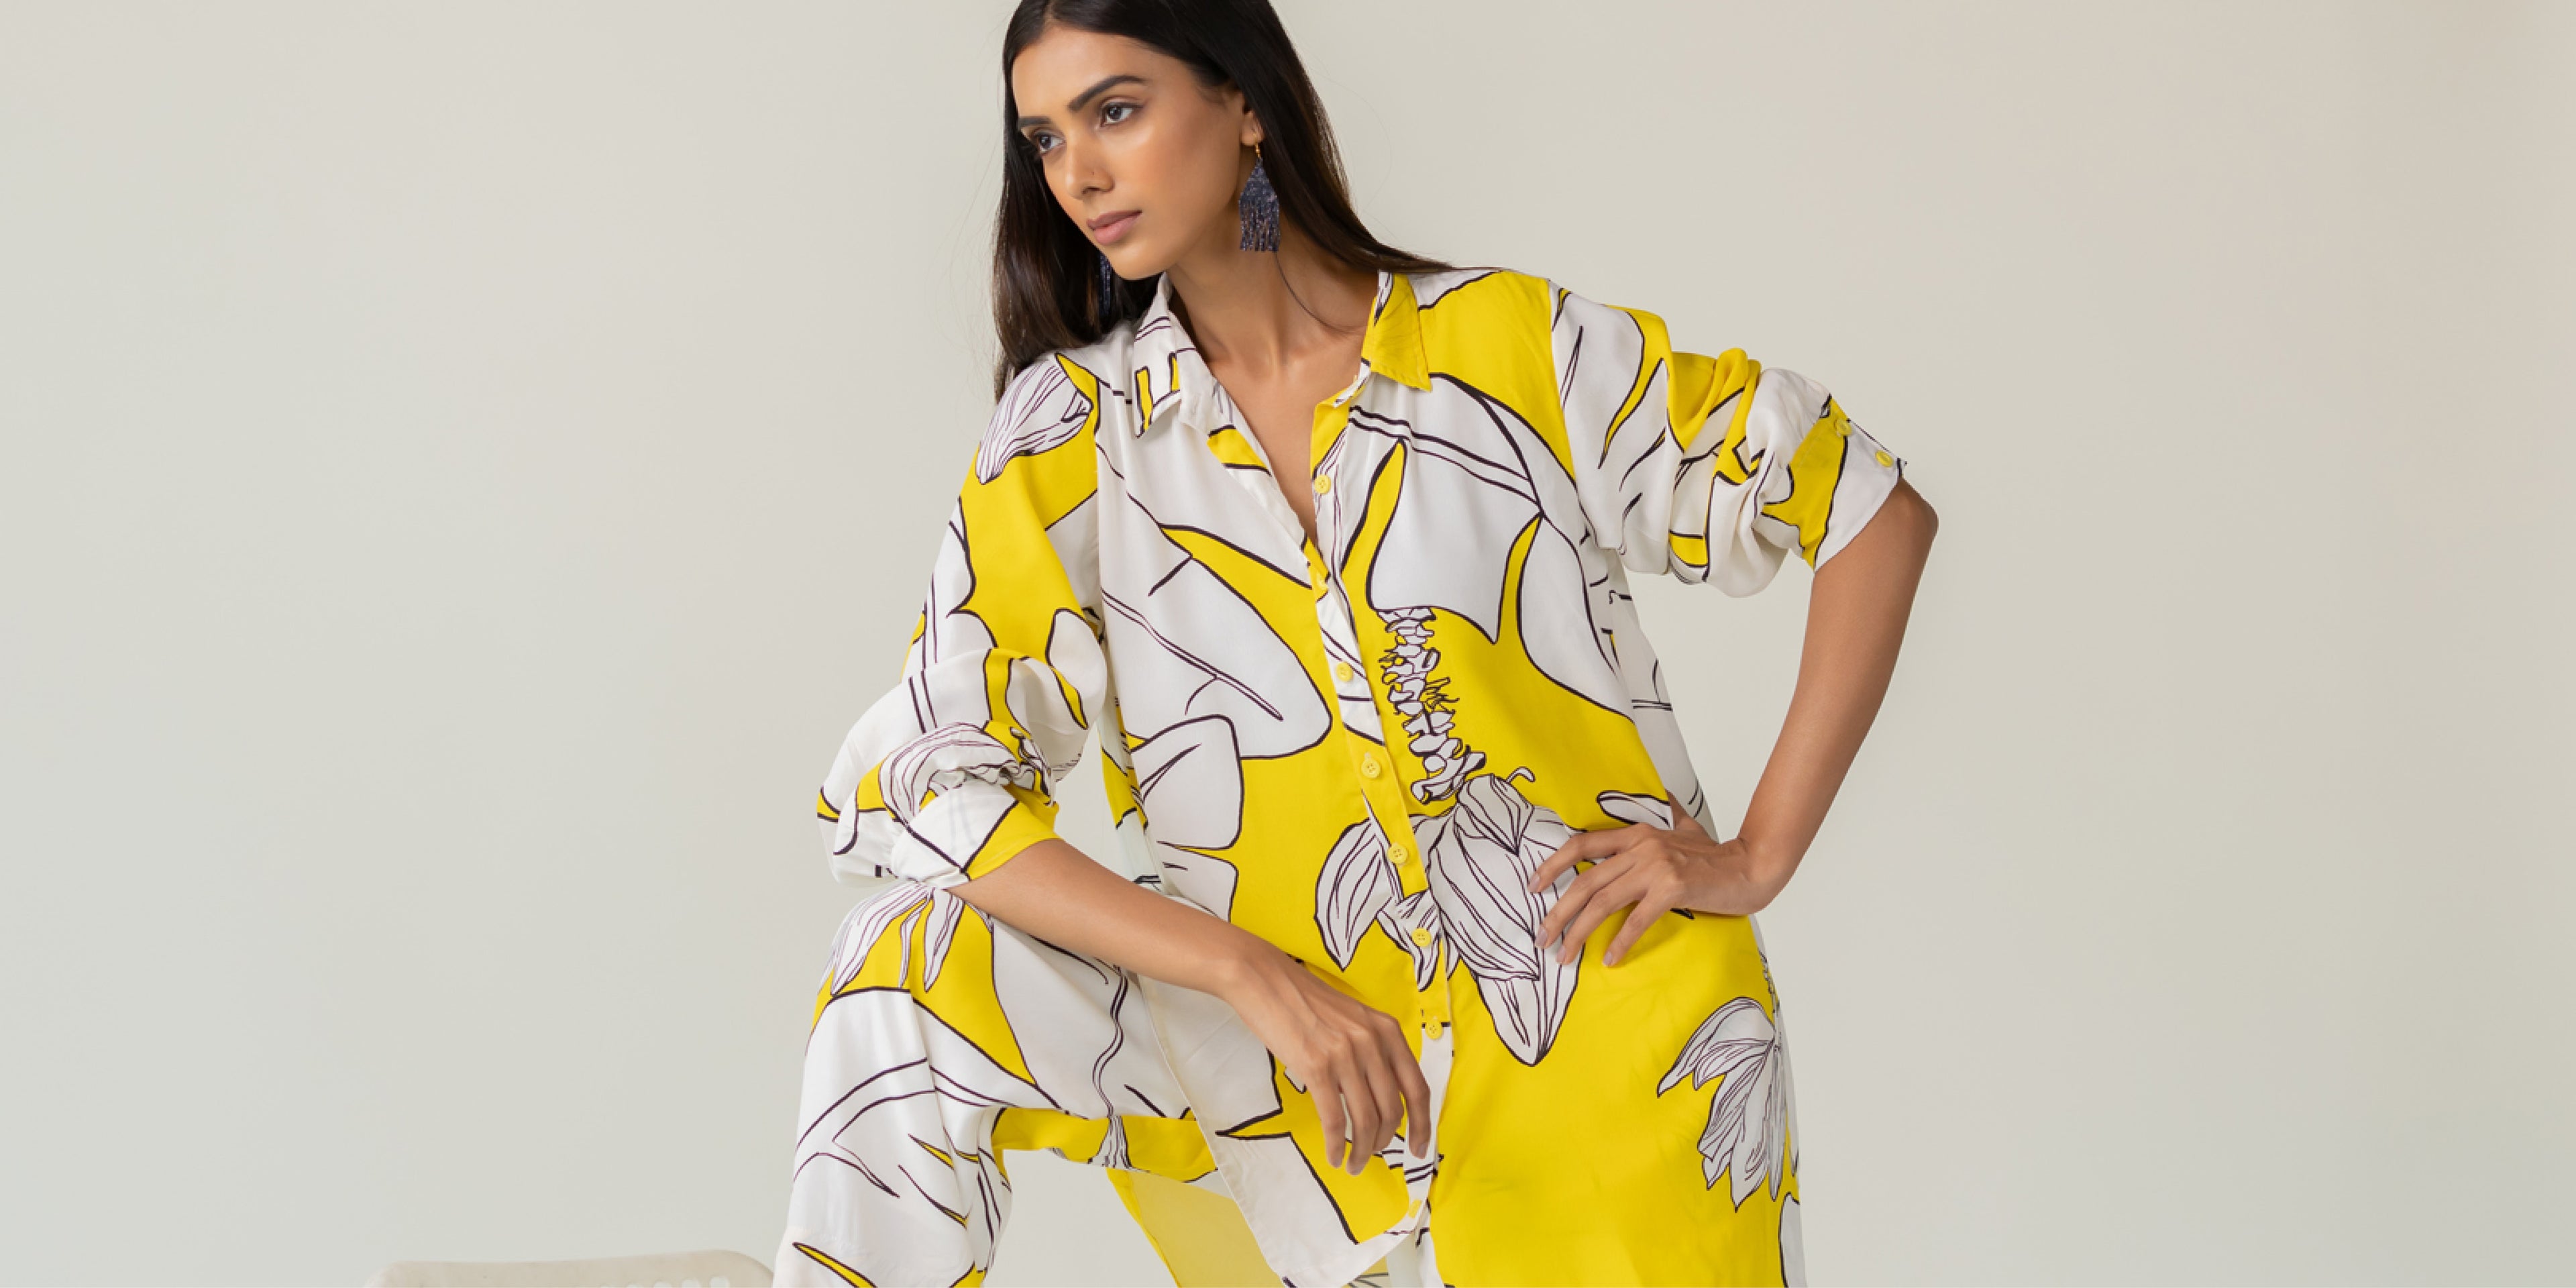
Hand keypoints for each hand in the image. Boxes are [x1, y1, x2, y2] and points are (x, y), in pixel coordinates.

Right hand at [1214, 945, 1431, 1174]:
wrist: (1263, 979)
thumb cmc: (1304, 1000)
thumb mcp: (1352, 1018)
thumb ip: (1372, 1049)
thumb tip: (1380, 1094)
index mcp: (1387, 1030)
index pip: (1417, 1088)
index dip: (1422, 1125)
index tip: (1419, 1148)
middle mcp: (1372, 1042)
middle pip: (1392, 1110)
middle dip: (1385, 1142)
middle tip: (1373, 1156)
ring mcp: (1345, 1054)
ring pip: (1366, 1120)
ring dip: (1362, 1151)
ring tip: (1353, 1164)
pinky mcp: (1316, 1066)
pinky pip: (1335, 1119)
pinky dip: (1336, 1145)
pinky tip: (1333, 1155)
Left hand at [1526, 809, 1793, 966]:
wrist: (1751, 866)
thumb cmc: (1715, 854)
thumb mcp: (1684, 825)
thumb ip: (1666, 813)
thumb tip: (1660, 795)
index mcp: (1636, 833)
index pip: (1581, 845)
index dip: (1552, 864)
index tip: (1533, 886)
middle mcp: (1641, 847)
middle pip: (1585, 881)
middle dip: (1557, 912)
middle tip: (1541, 937)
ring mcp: (1656, 867)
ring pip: (1603, 901)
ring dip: (1579, 932)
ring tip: (1565, 954)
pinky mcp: (1673, 889)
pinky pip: (1636, 920)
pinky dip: (1620, 942)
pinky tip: (1609, 959)